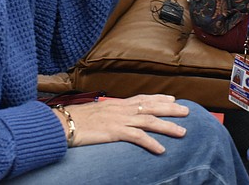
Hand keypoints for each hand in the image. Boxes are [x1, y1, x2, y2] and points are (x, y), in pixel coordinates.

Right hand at [64, 94, 188, 153]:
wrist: (62, 123)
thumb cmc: (75, 119)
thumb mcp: (96, 112)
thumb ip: (109, 113)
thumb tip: (114, 117)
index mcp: (117, 103)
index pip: (143, 98)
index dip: (159, 97)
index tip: (173, 97)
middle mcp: (121, 109)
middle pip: (151, 106)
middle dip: (171, 108)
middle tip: (187, 111)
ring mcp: (119, 120)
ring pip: (149, 121)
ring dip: (168, 127)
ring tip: (182, 132)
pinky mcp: (114, 132)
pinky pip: (137, 137)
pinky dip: (151, 143)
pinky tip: (161, 150)